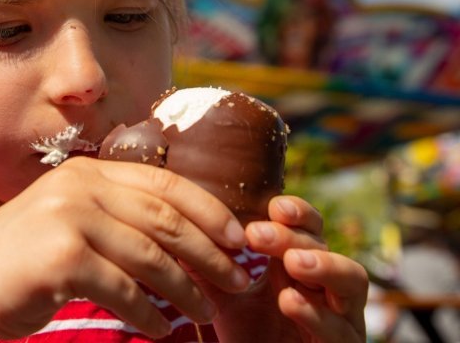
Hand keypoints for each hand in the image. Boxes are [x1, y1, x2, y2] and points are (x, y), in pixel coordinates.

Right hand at [0, 157, 250, 341]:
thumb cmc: (20, 263)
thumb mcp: (68, 224)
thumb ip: (116, 220)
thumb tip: (183, 241)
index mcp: (86, 173)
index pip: (164, 182)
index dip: (210, 210)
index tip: (240, 238)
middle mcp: (79, 187)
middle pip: (165, 218)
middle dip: (211, 252)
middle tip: (240, 280)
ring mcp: (68, 218)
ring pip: (150, 256)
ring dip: (186, 290)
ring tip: (205, 312)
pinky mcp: (61, 257)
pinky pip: (124, 291)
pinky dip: (149, 315)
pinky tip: (160, 330)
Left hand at [211, 195, 367, 341]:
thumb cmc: (249, 338)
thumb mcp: (224, 298)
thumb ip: (208, 267)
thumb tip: (182, 228)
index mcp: (301, 266)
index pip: (310, 228)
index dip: (298, 213)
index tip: (273, 207)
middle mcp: (327, 287)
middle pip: (323, 247)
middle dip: (292, 237)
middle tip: (255, 235)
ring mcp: (342, 319)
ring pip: (353, 280)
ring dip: (325, 265)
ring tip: (293, 261)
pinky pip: (342, 330)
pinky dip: (317, 314)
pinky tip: (289, 300)